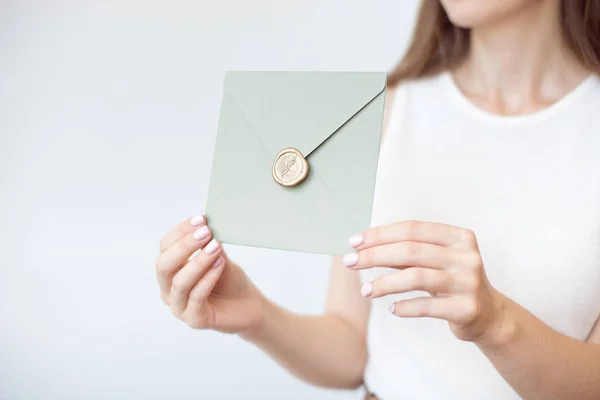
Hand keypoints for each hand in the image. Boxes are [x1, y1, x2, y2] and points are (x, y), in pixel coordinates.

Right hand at [156, 215, 262, 332]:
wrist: (249, 306)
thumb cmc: (230, 281)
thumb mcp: (218, 257)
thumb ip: (209, 245)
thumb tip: (204, 225)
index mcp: (170, 271)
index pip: (166, 247)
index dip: (181, 231)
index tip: (201, 219)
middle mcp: (168, 290)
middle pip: (164, 265)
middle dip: (184, 246)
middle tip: (206, 232)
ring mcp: (179, 307)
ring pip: (179, 282)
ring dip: (198, 261)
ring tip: (216, 247)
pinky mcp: (194, 320)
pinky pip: (196, 297)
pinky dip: (208, 278)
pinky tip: (220, 264)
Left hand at [344, 221, 507, 343]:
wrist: (490, 315)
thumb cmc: (453, 281)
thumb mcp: (436, 261)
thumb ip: (408, 252)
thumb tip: (365, 246)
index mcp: (458, 236)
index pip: (411, 229)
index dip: (380, 234)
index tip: (355, 242)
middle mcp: (466, 256)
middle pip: (410, 251)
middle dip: (374, 255)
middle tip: (351, 263)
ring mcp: (468, 282)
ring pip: (415, 277)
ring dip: (384, 283)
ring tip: (366, 291)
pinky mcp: (466, 308)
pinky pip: (427, 306)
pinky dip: (405, 307)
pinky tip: (392, 308)